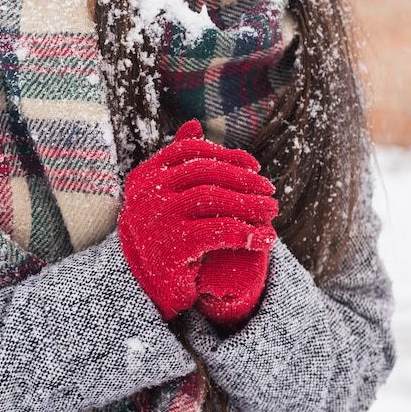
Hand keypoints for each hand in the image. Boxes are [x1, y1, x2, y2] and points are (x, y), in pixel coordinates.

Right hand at [118, 120, 276, 320]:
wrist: (138, 288)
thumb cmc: (156, 237)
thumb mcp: (159, 196)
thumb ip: (175, 162)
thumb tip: (193, 124)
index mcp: (143, 176)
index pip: (190, 151)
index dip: (226, 155)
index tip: (254, 166)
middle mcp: (146, 193)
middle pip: (206, 172)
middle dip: (244, 179)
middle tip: (269, 190)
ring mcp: (158, 218)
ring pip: (215, 199)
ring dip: (251, 204)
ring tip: (272, 211)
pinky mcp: (173, 247)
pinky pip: (220, 231)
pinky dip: (248, 233)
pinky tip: (265, 239)